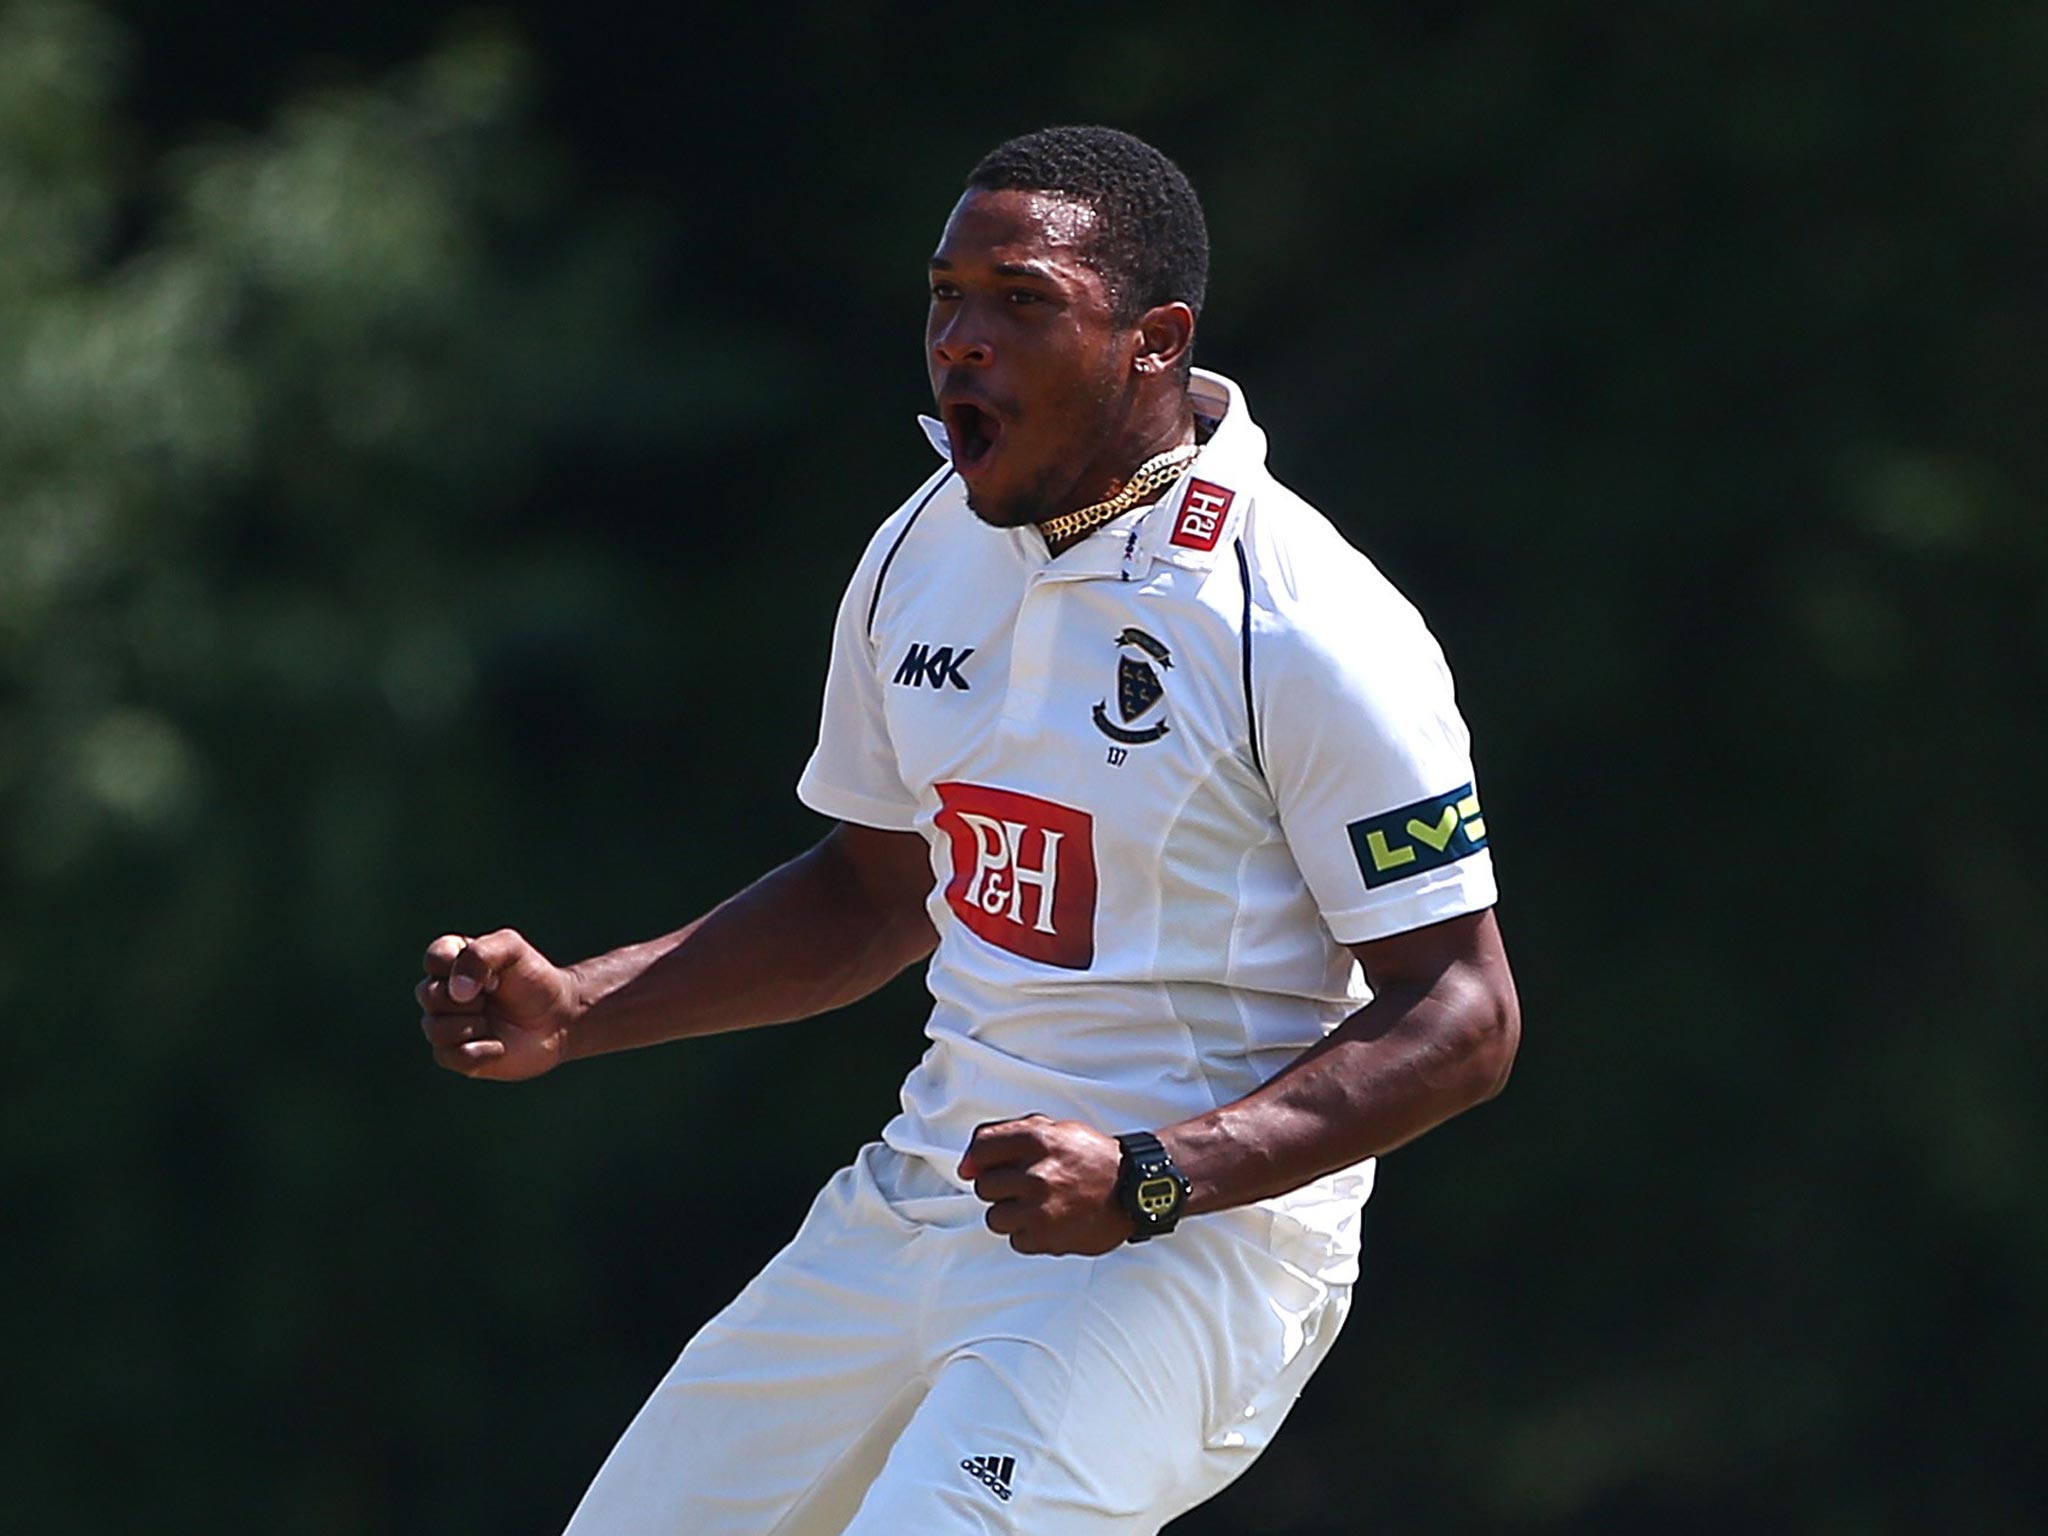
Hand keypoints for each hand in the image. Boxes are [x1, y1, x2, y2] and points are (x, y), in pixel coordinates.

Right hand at [416, 928, 578, 1081]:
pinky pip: (448, 1057)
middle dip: (468, 998)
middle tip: (496, 996)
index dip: (458, 967)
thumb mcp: (513, 949)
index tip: (492, 973)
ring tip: (494, 1021)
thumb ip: (480, 955)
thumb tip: (456, 992)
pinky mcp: (457, 1056)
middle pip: (427, 995)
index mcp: (453, 962)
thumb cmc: (534, 979)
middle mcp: (445, 993)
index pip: (433, 959)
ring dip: (472, 1025)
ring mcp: (449, 1025)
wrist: (560, 1018)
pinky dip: (479, 1052)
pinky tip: (499, 1046)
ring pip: (434, 1028)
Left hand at [957, 1114, 1131, 1255]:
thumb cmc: (1090, 1158)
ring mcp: (1041, 1208)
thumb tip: (966, 1166)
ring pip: (995, 1217)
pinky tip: (1049, 1221)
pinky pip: (1015, 1240)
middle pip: (984, 1186)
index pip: (981, 1148)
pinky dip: (1029, 1235)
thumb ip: (1007, 1136)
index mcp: (1037, 1139)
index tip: (982, 1168)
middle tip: (1025, 1186)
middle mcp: (1036, 1173)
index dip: (977, 1160)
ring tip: (1036, 1207)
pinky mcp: (1048, 1238)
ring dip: (1011, 1214)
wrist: (1132, 1189)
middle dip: (1000, 1188)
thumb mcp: (1054, 1129)